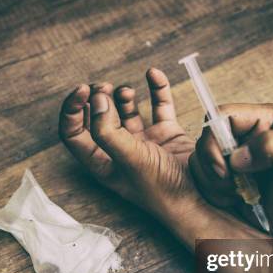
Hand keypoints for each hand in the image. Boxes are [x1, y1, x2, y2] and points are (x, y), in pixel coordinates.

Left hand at [58, 68, 201, 222]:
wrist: (200, 199)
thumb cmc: (162, 189)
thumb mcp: (131, 160)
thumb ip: (108, 131)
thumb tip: (97, 99)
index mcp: (102, 162)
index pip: (73, 134)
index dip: (72, 110)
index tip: (83, 90)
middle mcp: (119, 151)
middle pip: (97, 119)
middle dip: (96, 99)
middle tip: (103, 87)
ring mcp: (143, 142)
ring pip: (125, 111)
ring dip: (123, 95)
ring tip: (125, 91)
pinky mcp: (166, 134)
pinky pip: (159, 106)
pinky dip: (157, 88)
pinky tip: (154, 74)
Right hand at [190, 103, 272, 235]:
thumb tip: (238, 156)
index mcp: (263, 120)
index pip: (222, 116)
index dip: (215, 140)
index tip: (226, 169)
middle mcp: (243, 135)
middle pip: (205, 139)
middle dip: (214, 166)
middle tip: (234, 185)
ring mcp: (231, 157)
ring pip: (199, 161)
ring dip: (214, 183)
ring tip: (239, 193)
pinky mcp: (223, 177)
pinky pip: (201, 179)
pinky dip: (212, 193)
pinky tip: (235, 199)